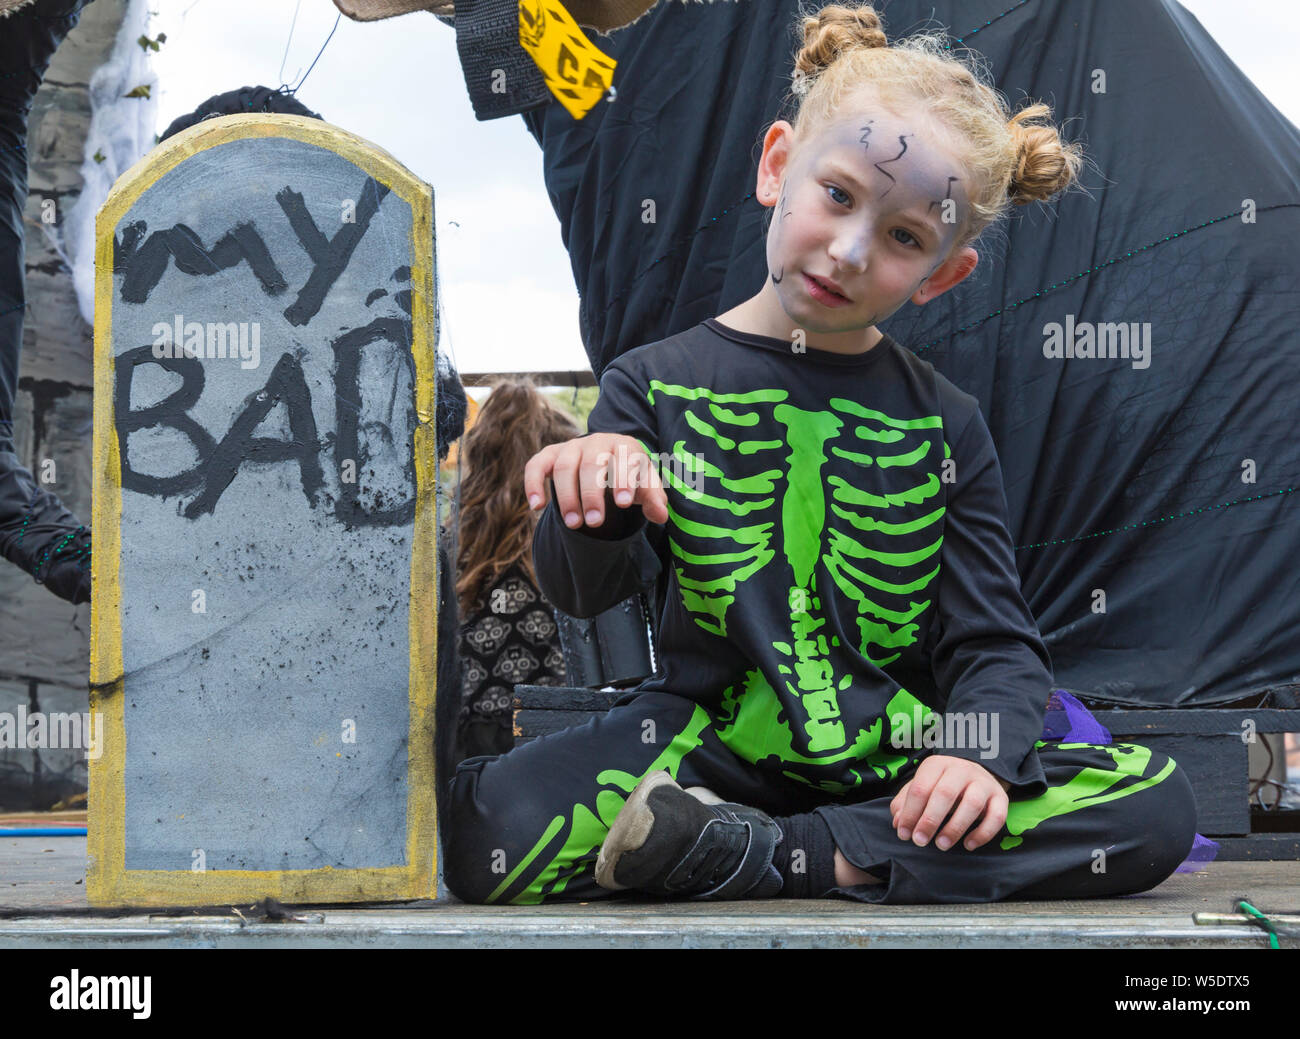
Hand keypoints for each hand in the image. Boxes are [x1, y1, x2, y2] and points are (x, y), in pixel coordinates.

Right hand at [523, 432, 668, 528]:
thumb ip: (652, 498)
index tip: (623, 504)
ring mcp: (571, 447)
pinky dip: (533, 484)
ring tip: (573, 524)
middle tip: (595, 523)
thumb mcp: (644, 486)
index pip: (625, 458)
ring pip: (564, 467)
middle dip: (592, 494)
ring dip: (567, 496)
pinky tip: (537, 507)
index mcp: (624, 446)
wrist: (606, 460)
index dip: (624, 479)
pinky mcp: (550, 455)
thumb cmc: (628, 476)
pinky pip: (536, 465)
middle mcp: (596, 442)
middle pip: (592, 464)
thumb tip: (661, 516)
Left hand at [890, 755, 1010, 851]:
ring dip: (955, 827)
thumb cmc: (941, 785)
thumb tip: (898, 823)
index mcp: (937, 764)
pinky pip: (997, 816)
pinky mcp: (1001, 797)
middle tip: (920, 841)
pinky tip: (969, 845)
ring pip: (972, 804)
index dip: (910, 813)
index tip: (904, 834)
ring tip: (942, 845)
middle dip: (930, 820)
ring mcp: (983, 782)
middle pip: (945, 793)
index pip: (921, 788)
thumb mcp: (921, 787)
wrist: (975, 774)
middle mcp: (962, 769)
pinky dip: (983, 833)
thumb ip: (905, 803)